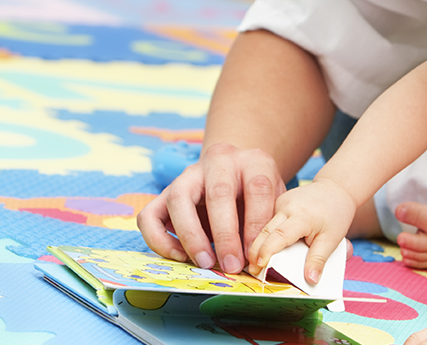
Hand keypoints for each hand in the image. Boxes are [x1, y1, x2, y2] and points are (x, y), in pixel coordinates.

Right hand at [137, 143, 285, 274]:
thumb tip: (264, 258)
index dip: (256, 224)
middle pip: (218, 192)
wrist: (238, 172)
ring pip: (178, 198)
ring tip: (205, 262)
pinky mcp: (166, 192)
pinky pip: (149, 215)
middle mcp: (219, 161)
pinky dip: (160, 239)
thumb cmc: (259, 195)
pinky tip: (181, 256)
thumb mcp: (276, 201)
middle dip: (225, 235)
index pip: (258, 188)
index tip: (255, 255)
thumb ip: (271, 223)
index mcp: (254, 161)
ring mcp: (188, 174)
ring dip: (191, 236)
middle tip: (231, 266)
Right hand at [247, 178, 356, 283]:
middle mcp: (287, 206)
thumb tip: (311, 280)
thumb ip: (319, 260)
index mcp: (301, 216)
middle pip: (265, 231)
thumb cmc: (336, 213)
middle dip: (255, 252)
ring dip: (258, 244)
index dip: (267, 251)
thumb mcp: (332, 239)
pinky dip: (266, 236)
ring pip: (264, 226)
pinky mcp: (278, 203)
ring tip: (255, 263)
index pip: (279, 235)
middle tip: (251, 270)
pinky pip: (269, 222)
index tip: (258, 266)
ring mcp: (280, 202)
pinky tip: (263, 249)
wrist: (335, 188)